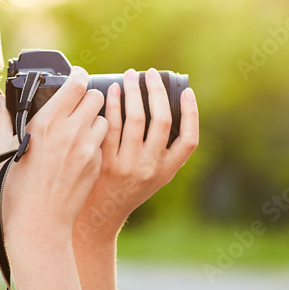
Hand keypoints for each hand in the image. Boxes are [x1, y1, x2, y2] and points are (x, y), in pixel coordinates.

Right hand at [0, 66, 109, 250]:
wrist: (38, 224)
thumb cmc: (14, 191)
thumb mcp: (0, 152)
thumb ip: (0, 121)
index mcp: (47, 122)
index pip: (77, 83)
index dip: (78, 77)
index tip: (75, 78)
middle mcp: (71, 131)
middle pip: (96, 97)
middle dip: (88, 98)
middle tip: (77, 106)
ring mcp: (88, 149)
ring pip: (104, 119)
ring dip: (94, 120)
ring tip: (78, 132)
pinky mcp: (96, 165)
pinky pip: (101, 144)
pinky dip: (93, 143)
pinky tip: (77, 155)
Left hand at [73, 67, 198, 243]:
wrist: (97, 215)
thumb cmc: (124, 189)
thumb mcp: (151, 177)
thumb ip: (160, 151)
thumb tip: (161, 106)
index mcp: (166, 172)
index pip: (189, 140)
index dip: (191, 113)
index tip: (186, 93)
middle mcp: (150, 169)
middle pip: (161, 121)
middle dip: (157, 91)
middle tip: (150, 74)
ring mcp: (127, 165)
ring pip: (135, 118)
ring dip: (133, 91)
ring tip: (130, 76)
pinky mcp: (104, 161)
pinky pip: (111, 125)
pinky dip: (112, 104)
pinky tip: (111, 91)